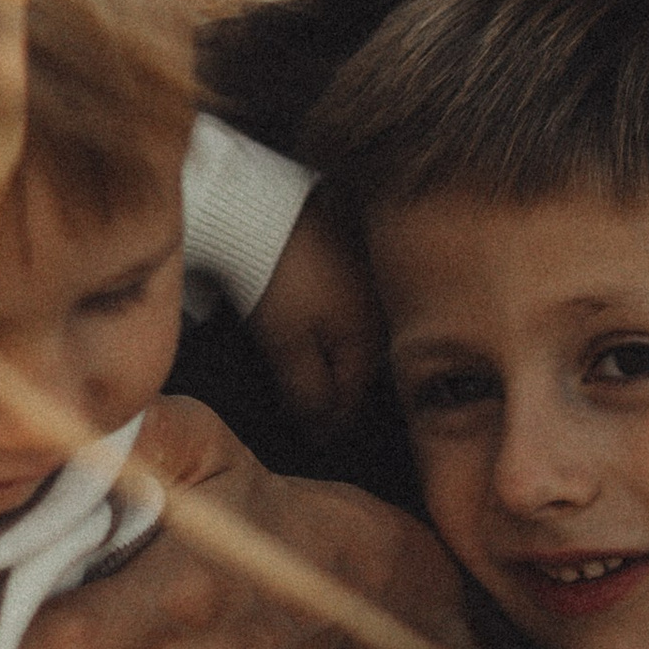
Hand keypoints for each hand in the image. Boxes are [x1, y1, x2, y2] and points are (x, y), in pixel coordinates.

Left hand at [247, 201, 383, 424]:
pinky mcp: (356, 256)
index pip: (352, 400)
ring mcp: (371, 282)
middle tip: (309, 412)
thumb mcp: (288, 346)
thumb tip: (321, 426)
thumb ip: (309, 392)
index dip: (329, 425)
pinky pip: (349, 307)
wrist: (266, 210)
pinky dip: (332, 325)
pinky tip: (314, 324)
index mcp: (369, 339)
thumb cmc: (278, 278)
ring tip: (310, 371)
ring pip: (355, 338)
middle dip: (336, 393)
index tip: (311, 439)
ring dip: (335, 359)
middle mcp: (381, 313)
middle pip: (358, 370)